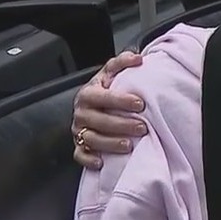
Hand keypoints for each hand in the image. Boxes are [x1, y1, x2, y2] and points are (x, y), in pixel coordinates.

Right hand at [72, 51, 147, 169]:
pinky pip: (80, 155)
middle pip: (97, 121)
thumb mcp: (112, 72)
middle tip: (142, 127)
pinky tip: (103, 161)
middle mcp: (81, 112)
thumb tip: (138, 58)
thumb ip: (123, 62)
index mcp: (88, 93)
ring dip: (110, 143)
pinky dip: (90, 159)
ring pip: (91, 139)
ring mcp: (78, 130)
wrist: (94, 102)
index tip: (140, 104)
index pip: (101, 97)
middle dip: (120, 125)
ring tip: (129, 145)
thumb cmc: (107, 88)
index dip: (120, 100)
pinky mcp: (78, 145)